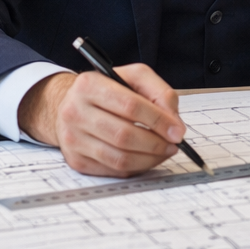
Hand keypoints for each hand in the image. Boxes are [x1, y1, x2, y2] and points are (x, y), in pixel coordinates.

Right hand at [20, 64, 186, 176]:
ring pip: (119, 158)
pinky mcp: (76, 160)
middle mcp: (75, 112)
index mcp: (89, 85)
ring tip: (164, 151)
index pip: (130, 106)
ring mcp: (73, 139)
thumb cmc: (108, 90)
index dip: (158, 120)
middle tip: (174, 144)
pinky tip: (146, 157)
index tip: (178, 131)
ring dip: (149, 158)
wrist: (72, 105)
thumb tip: (174, 124)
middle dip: (156, 143)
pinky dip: (136, 167)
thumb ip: (160, 93)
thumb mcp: (134, 78)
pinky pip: (113, 170)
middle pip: (124, 135)